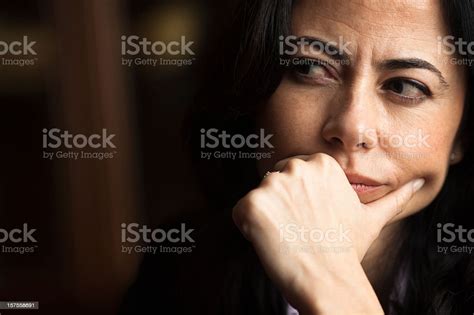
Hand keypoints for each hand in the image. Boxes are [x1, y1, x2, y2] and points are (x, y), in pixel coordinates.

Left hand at [232, 153, 423, 313]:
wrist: (329, 280)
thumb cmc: (347, 250)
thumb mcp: (372, 218)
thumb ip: (393, 198)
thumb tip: (419, 183)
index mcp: (320, 164)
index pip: (293, 174)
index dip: (298, 200)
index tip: (310, 220)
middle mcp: (295, 167)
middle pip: (273, 183)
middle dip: (281, 206)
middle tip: (300, 230)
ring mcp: (271, 185)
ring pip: (258, 199)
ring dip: (266, 218)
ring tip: (287, 237)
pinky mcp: (251, 205)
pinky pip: (240, 214)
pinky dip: (248, 229)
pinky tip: (270, 242)